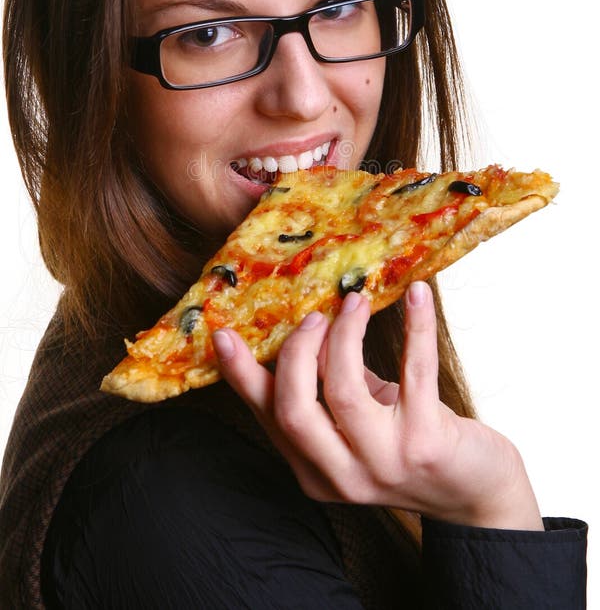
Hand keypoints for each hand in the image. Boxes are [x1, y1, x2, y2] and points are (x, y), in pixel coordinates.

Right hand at [212, 282, 543, 529]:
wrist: (476, 493)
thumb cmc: (411, 443)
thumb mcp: (360, 424)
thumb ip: (328, 388)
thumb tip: (305, 326)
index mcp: (315, 470)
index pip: (268, 417)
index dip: (243, 375)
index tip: (223, 335)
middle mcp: (342, 475)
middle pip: (294, 410)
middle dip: (296, 352)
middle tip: (313, 316)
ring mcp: (385, 463)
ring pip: (344, 391)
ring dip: (346, 335)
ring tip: (356, 301)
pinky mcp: (428, 444)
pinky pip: (415, 373)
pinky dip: (415, 328)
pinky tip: (418, 296)